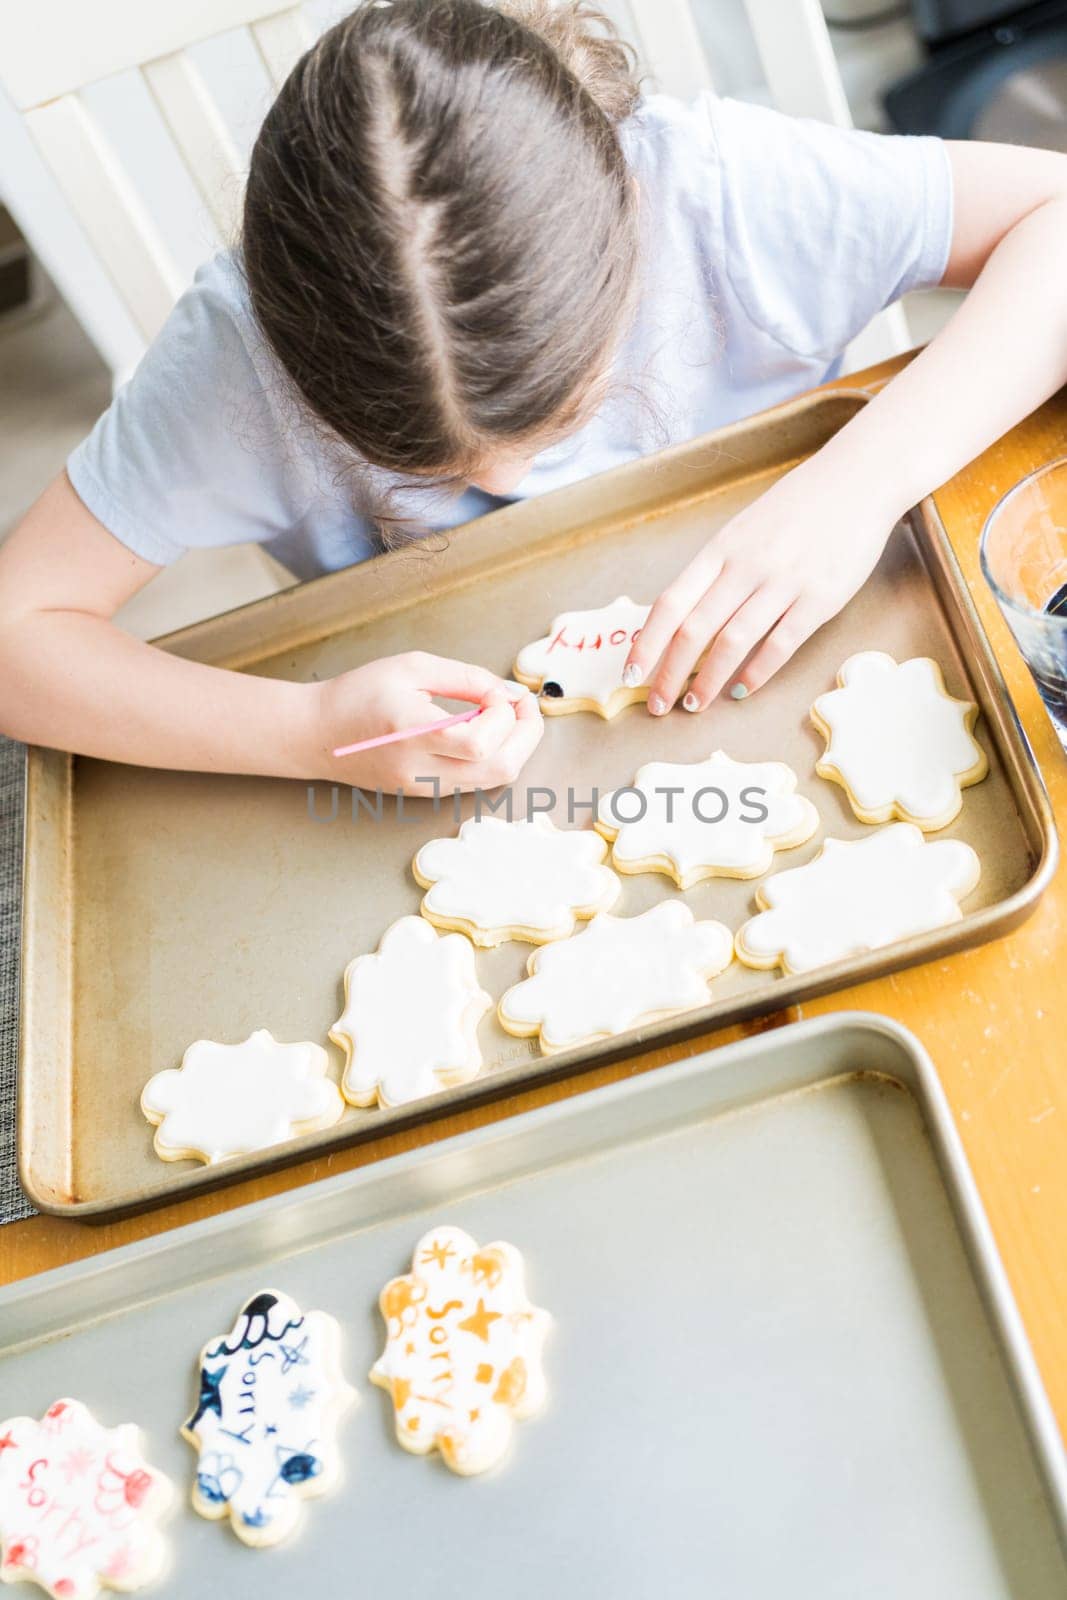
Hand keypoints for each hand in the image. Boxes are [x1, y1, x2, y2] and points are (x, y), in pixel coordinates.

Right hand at [312, 651, 542, 791]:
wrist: (315, 735)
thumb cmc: (358, 694)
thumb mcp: (411, 667)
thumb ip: (465, 678)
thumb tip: (508, 693)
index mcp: (412, 732)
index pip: (479, 742)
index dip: (504, 716)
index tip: (497, 692)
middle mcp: (420, 768)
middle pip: (499, 769)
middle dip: (527, 734)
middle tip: (523, 705)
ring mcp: (424, 787)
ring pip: (493, 779)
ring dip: (514, 746)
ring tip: (504, 715)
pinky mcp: (425, 793)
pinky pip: (475, 780)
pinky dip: (493, 756)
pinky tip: (482, 731)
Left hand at [625, 459, 896, 712]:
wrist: (858, 480)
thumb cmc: (796, 510)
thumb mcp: (743, 531)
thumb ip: (715, 571)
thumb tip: (680, 619)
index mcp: (721, 549)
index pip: (670, 603)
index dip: (646, 643)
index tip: (630, 674)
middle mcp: (746, 566)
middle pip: (695, 629)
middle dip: (669, 673)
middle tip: (656, 705)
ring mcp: (784, 582)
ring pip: (733, 642)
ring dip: (708, 680)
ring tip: (694, 705)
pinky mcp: (820, 598)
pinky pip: (780, 644)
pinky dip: (757, 672)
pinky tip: (741, 690)